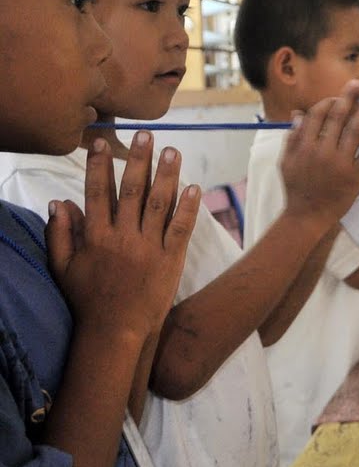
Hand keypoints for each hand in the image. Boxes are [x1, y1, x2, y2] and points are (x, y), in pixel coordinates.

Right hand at [46, 133, 198, 338]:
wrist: (115, 331)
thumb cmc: (87, 299)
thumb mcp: (62, 267)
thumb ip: (58, 234)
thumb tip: (58, 201)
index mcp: (95, 237)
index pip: (98, 193)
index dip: (100, 166)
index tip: (103, 143)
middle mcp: (122, 238)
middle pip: (132, 191)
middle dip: (139, 160)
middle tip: (147, 135)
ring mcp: (148, 248)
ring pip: (159, 204)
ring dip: (167, 175)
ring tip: (173, 151)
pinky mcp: (170, 260)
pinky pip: (181, 228)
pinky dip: (188, 207)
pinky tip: (194, 186)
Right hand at [282, 82, 358, 223]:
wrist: (308, 216)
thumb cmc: (296, 189)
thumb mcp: (286, 162)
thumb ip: (292, 138)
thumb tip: (298, 115)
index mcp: (304, 145)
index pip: (318, 114)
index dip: (331, 101)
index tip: (341, 96)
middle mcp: (322, 151)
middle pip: (340, 117)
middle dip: (352, 97)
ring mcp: (340, 163)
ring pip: (357, 131)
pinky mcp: (356, 176)